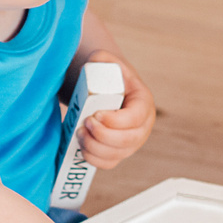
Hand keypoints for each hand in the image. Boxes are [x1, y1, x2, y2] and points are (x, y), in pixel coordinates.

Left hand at [77, 50, 155, 170]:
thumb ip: (101, 59)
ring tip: (79, 133)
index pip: (135, 117)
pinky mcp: (118, 152)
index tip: (95, 115)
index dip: (116, 121)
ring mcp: (131, 142)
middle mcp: (142, 125)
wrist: (101, 90)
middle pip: (128, 140)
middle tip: (84, 123)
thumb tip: (96, 63)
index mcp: (143, 101)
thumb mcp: (105, 61)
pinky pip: (109, 163)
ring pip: (117, 154)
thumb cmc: (104, 75)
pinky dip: (94, 159)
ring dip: (95, 147)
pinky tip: (82, 146)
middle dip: (103, 136)